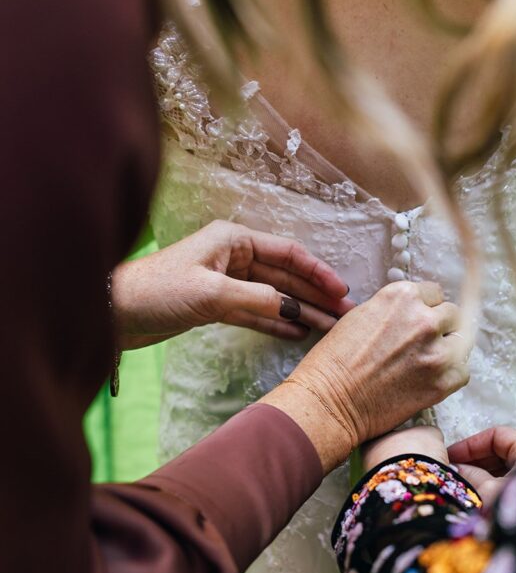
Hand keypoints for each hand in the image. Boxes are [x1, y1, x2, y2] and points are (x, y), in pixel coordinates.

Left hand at [112, 220, 353, 348]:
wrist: (113, 312)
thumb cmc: (156, 291)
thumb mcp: (212, 293)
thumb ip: (258, 299)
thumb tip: (295, 308)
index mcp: (233, 240)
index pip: (288, 253)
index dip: (317, 272)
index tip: (341, 291)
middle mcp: (232, 256)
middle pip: (284, 276)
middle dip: (315, 295)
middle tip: (344, 315)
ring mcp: (225, 281)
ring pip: (272, 296)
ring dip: (300, 311)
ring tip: (329, 327)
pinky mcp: (215, 305)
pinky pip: (255, 312)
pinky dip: (276, 322)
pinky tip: (298, 332)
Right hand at [261, 280, 470, 471]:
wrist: (329, 401)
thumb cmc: (336, 362)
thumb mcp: (362, 316)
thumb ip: (395, 310)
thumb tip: (416, 313)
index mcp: (402, 296)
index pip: (434, 293)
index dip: (425, 309)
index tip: (417, 323)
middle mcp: (424, 319)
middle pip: (452, 315)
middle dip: (439, 327)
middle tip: (420, 345)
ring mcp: (437, 351)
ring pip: (461, 341)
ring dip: (447, 349)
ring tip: (425, 363)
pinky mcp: (443, 381)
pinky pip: (463, 371)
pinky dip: (450, 375)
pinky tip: (429, 380)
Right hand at [447, 426, 515, 504]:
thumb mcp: (489, 492)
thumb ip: (470, 476)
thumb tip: (454, 468)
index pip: (499, 436)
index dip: (472, 443)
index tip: (452, 453)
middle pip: (500, 453)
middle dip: (474, 461)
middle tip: (452, 469)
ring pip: (501, 471)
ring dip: (478, 475)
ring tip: (458, 483)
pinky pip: (505, 486)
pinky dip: (488, 488)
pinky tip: (472, 495)